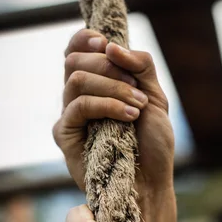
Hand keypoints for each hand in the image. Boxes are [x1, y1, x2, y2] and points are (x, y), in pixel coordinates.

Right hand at [53, 29, 174, 198]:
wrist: (151, 182)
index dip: (86, 39)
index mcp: (96, 85)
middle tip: (136, 88)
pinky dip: (108, 104)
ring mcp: (70, 116)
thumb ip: (140, 65)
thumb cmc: (152, 144)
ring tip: (138, 106)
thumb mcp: (155, 96)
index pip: (75, 50)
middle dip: (109, 66)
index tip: (107, 44)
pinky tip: (129, 116)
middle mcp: (77, 98)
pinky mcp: (66, 136)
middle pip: (74, 60)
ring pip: (76, 79)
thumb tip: (110, 46)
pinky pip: (78, 106)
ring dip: (113, 87)